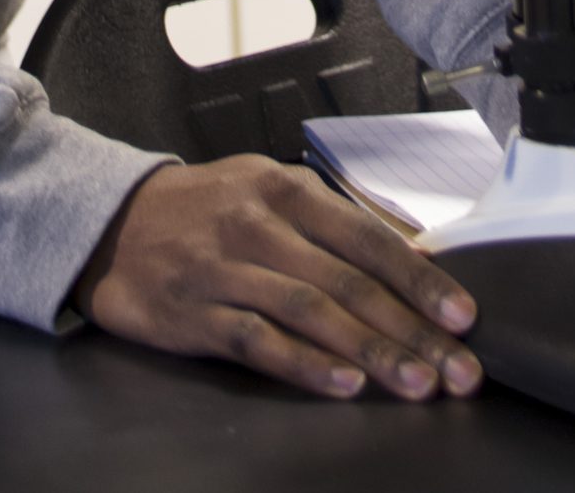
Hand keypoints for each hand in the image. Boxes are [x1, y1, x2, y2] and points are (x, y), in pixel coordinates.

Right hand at [70, 156, 482, 401]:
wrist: (112, 222)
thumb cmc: (206, 209)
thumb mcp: (265, 193)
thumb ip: (329, 225)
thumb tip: (410, 260)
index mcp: (284, 189)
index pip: (366, 236)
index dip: (419, 279)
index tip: (463, 317)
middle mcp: (257, 223)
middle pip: (348, 281)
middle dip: (411, 329)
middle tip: (457, 370)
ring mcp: (224, 268)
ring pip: (310, 311)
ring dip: (370, 352)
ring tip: (416, 384)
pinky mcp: (193, 312)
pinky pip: (258, 340)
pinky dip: (304, 364)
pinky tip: (343, 385)